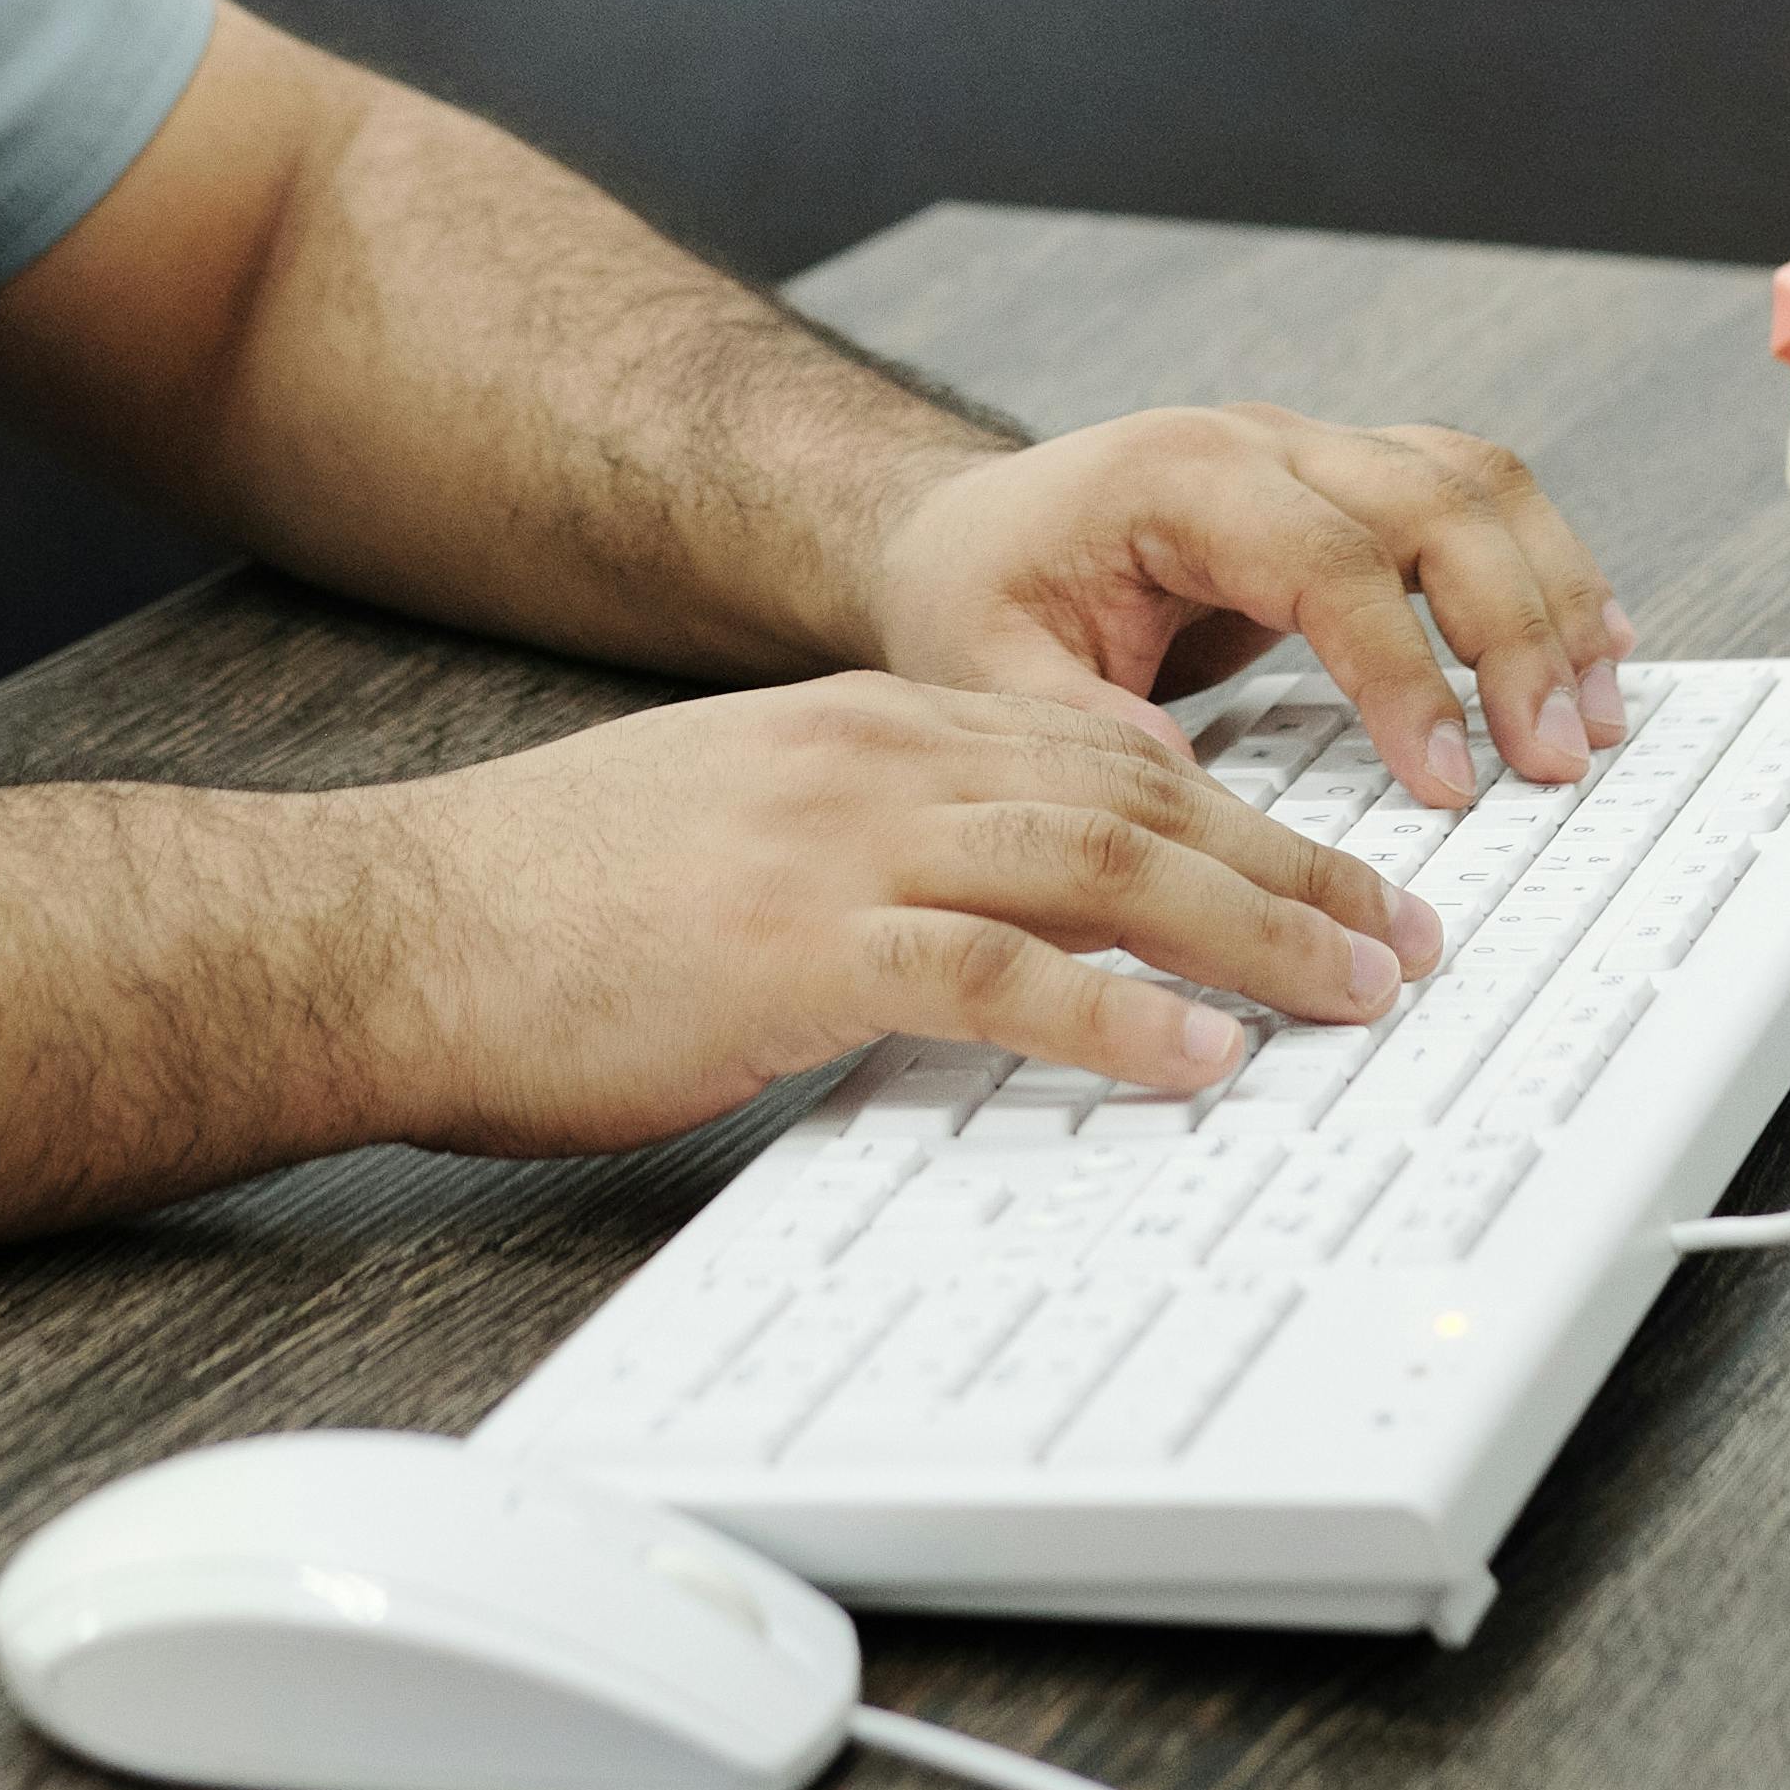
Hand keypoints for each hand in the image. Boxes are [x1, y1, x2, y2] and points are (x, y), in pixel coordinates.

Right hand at [340, 677, 1452, 1152]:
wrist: (387, 927)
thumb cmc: (535, 910)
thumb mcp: (723, 836)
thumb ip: (852, 857)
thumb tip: (963, 929)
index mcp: (859, 729)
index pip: (1097, 749)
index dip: (1237, 809)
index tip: (1324, 869)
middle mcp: (871, 760)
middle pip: (1139, 799)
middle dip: (1294, 868)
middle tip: (1402, 935)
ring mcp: (838, 846)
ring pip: (1105, 867)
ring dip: (1256, 934)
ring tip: (1356, 992)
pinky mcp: (796, 949)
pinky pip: (998, 975)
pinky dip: (1117, 1020)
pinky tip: (1197, 1060)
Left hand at [858, 402, 1641, 808]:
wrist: (962, 529)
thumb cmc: (976, 591)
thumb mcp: (982, 667)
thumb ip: (1074, 726)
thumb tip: (1181, 786)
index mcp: (1177, 476)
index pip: (1330, 559)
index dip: (1404, 671)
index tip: (1449, 780)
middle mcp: (1263, 444)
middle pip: (1436, 503)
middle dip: (1515, 633)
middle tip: (1553, 758)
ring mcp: (1314, 452)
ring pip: (1478, 484)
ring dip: (1553, 593)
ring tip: (1596, 710)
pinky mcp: (1346, 485)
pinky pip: (1471, 498)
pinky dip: (1541, 566)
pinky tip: (1588, 642)